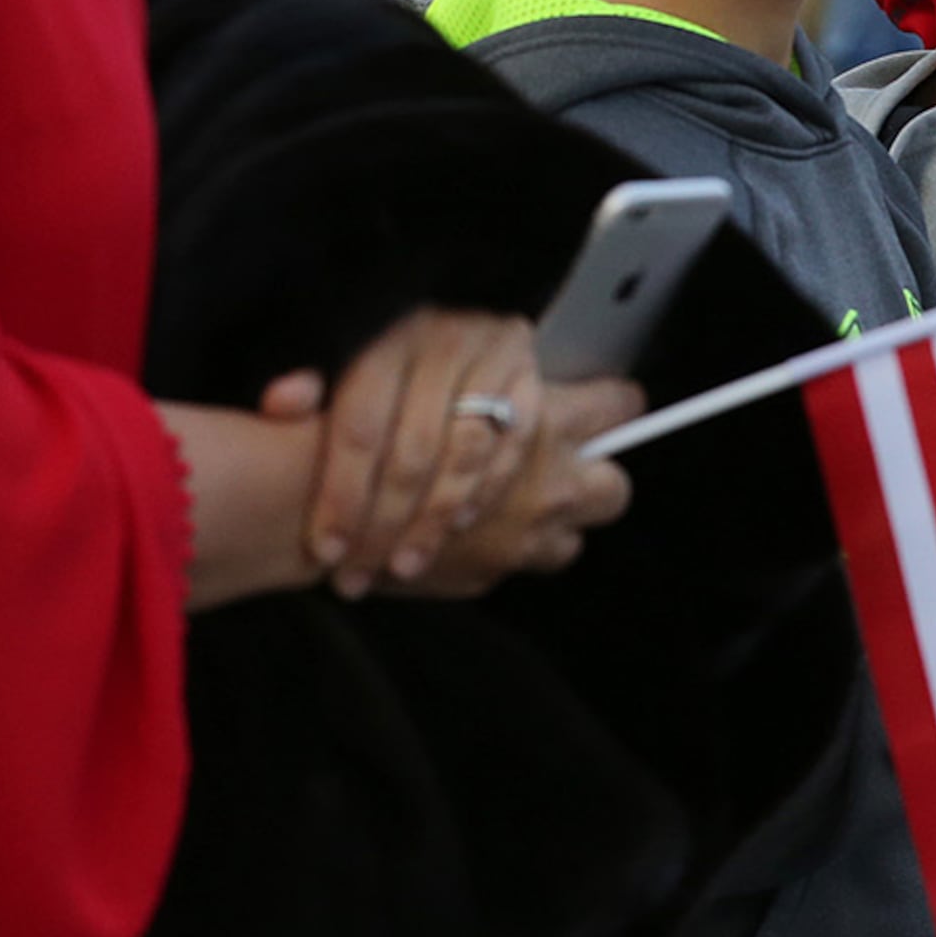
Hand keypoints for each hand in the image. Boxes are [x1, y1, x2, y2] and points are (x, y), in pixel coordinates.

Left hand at [291, 310, 543, 596]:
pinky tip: (459, 526)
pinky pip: (511, 448)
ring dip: (434, 519)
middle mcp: (443, 342)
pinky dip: (483, 491)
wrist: (459, 339)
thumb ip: (304, 396)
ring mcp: (494, 359)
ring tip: (405, 564)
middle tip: (360, 574)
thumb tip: (281, 402)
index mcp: (385, 342)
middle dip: (385, 521)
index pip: (362, 426)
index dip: (343, 494)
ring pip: (464, 454)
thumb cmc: (385, 372)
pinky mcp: (532, 380)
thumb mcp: (335, 369)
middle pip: (413, 448)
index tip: (327, 550)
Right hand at [375, 374, 642, 596]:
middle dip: (592, 481)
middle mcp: (551, 482)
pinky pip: (515, 567)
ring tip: (505, 506)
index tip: (602, 410)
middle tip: (561, 468)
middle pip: (614, 490)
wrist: (317, 502)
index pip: (618, 408)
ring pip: (571, 540)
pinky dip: (498, 553)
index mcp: (547, 418)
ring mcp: (525, 537)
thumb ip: (491, 378)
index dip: (612, 408)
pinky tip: (465, 534)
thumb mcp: (427, 370)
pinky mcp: (489, 575)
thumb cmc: (365, 428)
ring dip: (547, 525)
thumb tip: (530, 361)